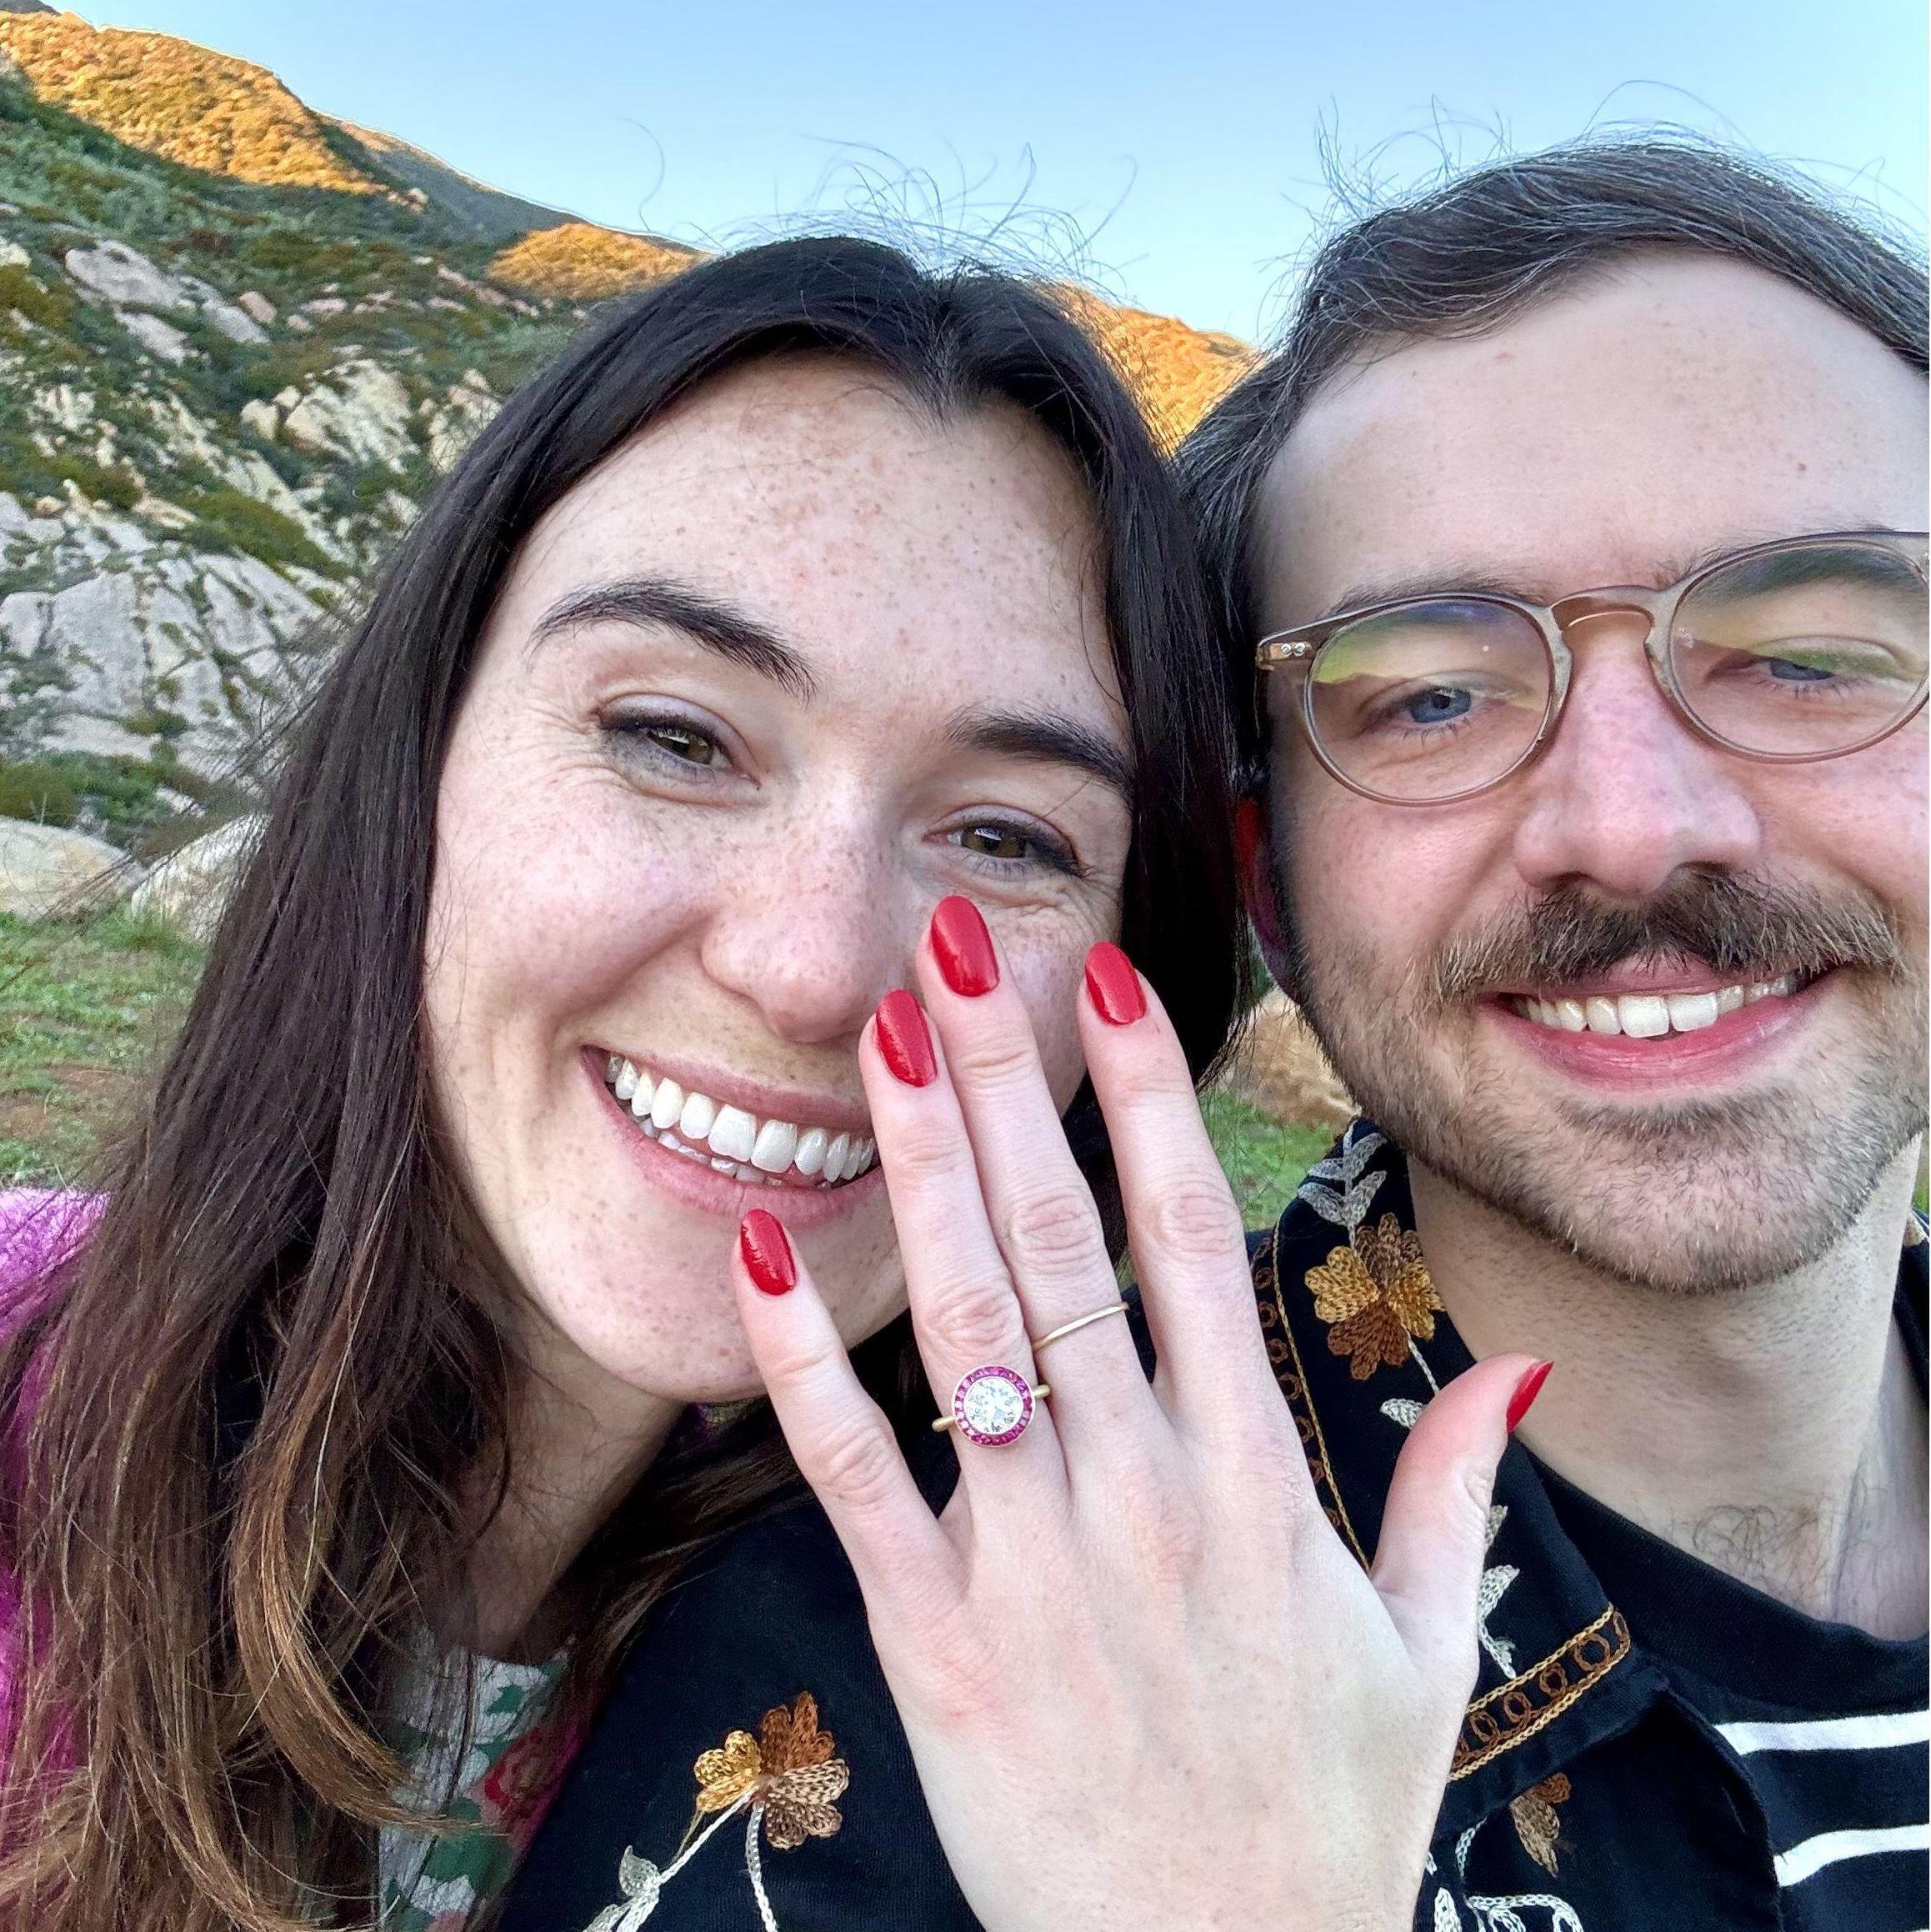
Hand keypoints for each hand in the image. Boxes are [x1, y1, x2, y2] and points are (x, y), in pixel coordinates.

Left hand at [731, 898, 1539, 1931]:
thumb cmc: (1325, 1818)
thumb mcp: (1429, 1653)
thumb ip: (1455, 1491)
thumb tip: (1513, 1367)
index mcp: (1256, 1480)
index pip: (1193, 1241)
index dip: (1148, 1100)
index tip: (1106, 985)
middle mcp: (1140, 1491)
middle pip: (1063, 1244)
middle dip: (1006, 1084)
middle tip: (956, 949)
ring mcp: (1030, 1559)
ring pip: (966, 1327)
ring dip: (918, 1175)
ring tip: (880, 1042)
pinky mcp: (933, 1637)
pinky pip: (854, 1478)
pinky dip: (803, 1365)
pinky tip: (765, 1252)